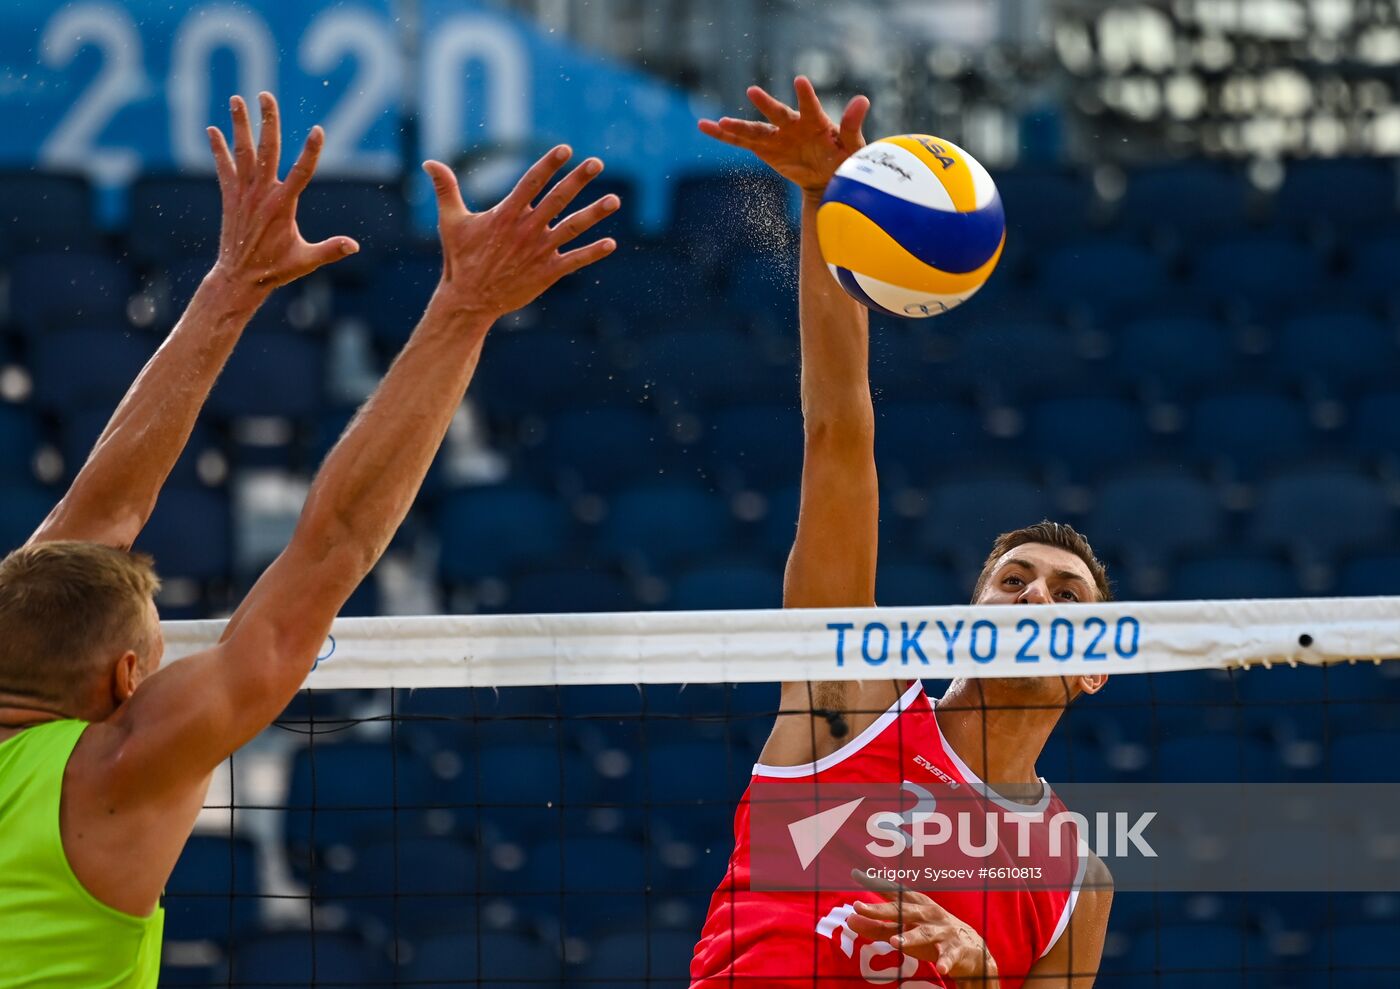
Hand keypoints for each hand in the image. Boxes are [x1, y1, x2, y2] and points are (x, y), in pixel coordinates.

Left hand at [206, 92, 358, 296]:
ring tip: (236, 99)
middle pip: (267, 150)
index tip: (318, 131)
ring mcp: (243, 193)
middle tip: (266, 96)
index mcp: (283, 205)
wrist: (239, 278)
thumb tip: (355, 246)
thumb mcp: (306, 260)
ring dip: (240, 124)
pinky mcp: (230, 197)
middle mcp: (261, 194)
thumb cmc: (276, 269)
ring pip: (243, 152)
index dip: (311, 151)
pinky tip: (213, 129)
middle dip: (268, 121)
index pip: (301, 172)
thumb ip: (330, 250)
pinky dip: (219, 148)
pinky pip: (224, 167)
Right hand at [422, 147, 618, 320]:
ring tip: (615, 199)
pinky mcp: (547, 273)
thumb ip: (445, 189)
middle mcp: (526, 230)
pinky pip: (574, 261)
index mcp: (506, 215)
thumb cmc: (461, 259)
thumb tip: (428, 161)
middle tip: (597, 163)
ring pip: (572, 228)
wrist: (470, 301)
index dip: (549, 165)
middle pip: (557, 200)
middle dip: (578, 180)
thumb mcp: (451, 222)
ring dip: (594, 214)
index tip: (565, 149)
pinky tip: (611, 244)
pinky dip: (593, 253)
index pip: (531, 183)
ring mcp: (539, 251)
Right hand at [698, 76, 868, 198]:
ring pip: (753, 129)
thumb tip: (862, 100)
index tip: (800, 81)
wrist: (828, 178)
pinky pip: (741, 142)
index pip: (810, 106)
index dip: (805, 95)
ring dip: (736, 126)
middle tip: (753, 92)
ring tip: (717, 122)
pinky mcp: (764, 148)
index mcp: (815, 122)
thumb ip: (853, 125)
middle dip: (766, 105)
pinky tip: (706, 127)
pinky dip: (724, 135)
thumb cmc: (844, 159)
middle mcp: (792, 124)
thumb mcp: (853, 147)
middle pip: (777, 114)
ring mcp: (776, 136)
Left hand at [848, 871, 998, 981]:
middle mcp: (928, 914)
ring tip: (895, 942)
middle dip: (881, 909)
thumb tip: (849, 919)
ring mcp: (942, 931)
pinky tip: (941, 968)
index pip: (893, 892)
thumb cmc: (932, 934)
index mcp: (916, 905)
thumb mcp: (905, 928)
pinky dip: (945, 961)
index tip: (856, 875)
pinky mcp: (956, 950)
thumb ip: (877, 926)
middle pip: (902, 910)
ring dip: (910, 937)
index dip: (875, 884)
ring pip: (924, 934)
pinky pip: (949, 957)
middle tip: (858, 907)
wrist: (971, 950)